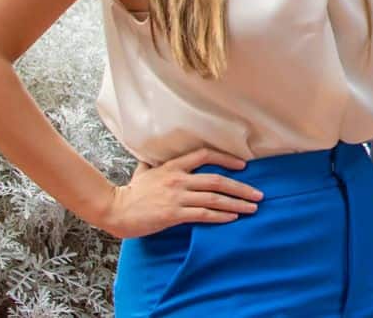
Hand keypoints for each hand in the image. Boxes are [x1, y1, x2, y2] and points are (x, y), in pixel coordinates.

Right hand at [99, 147, 262, 238]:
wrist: (114, 210)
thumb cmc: (130, 192)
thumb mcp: (144, 172)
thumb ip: (156, 164)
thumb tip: (155, 156)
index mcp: (173, 166)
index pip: (206, 155)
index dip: (227, 159)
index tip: (243, 165)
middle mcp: (179, 178)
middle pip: (218, 180)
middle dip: (241, 188)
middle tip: (258, 194)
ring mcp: (177, 196)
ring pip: (214, 198)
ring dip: (237, 203)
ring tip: (252, 208)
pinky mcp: (173, 214)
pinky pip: (203, 214)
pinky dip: (220, 216)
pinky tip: (233, 217)